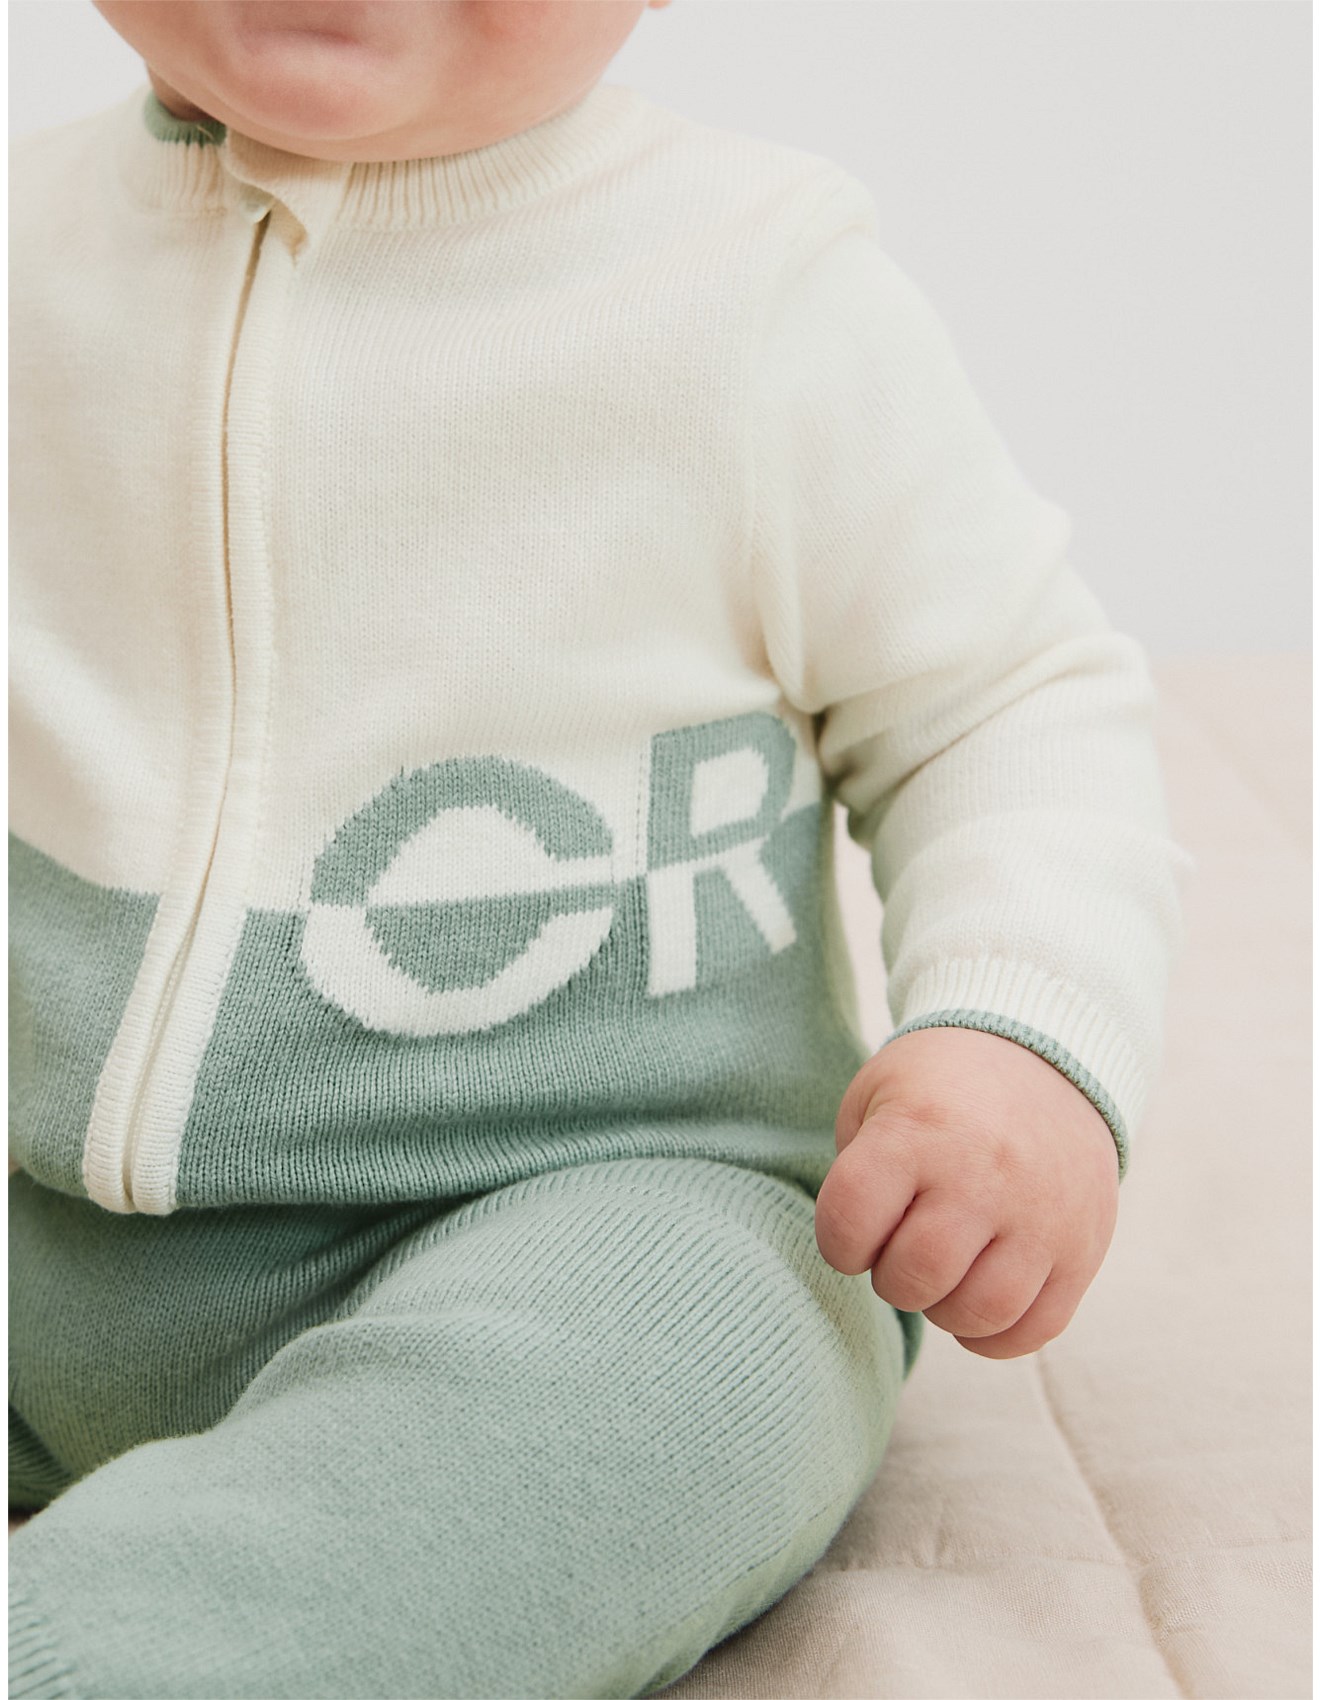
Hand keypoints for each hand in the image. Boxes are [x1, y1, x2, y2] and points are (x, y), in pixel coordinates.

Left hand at [815, 1026, 1119, 1357]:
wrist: (1044, 1053)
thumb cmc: (938, 1086)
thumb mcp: (876, 1095)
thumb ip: (855, 1173)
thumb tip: (862, 1255)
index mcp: (919, 1130)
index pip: (849, 1223)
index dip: (838, 1241)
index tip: (855, 1227)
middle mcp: (984, 1173)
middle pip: (915, 1276)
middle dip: (891, 1278)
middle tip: (900, 1249)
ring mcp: (1042, 1214)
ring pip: (980, 1312)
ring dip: (944, 1308)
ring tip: (943, 1272)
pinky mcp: (1084, 1246)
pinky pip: (1037, 1328)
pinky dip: (995, 1335)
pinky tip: (977, 1301)